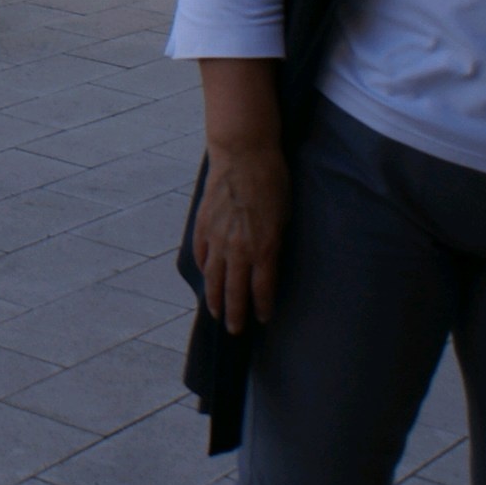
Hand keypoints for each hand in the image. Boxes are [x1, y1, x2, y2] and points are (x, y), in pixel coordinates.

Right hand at [192, 140, 287, 334]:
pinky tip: (206, 276)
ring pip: (213, 277)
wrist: (243, 154)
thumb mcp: (284, 217)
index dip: (262, 307)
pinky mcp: (202, 225)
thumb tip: (269, 261)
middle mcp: (238, 248)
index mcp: (263, 248)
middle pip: (234, 291)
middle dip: (235, 313)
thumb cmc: (272, 182)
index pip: (262, 289)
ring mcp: (216, 237)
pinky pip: (201, 254)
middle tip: (235, 330)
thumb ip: (274, 243)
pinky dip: (203, 268)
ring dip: (214, 298)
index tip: (263, 319)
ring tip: (215, 312)